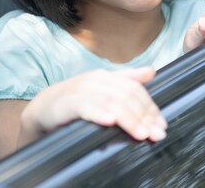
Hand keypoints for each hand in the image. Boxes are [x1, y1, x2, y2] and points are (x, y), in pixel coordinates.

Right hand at [20, 67, 166, 142]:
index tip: (161, 125)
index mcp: (106, 77)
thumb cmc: (75, 102)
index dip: (150, 107)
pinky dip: (98, 113)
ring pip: (110, 102)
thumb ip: (127, 80)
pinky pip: (85, 107)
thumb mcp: (102, 89)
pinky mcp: (67, 103)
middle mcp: (95, 80)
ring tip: (140, 133)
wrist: (42, 109)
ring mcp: (81, 90)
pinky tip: (109, 121)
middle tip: (155, 133)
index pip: (134, 89)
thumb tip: (151, 71)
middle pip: (126, 95)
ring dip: (128, 119)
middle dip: (144, 116)